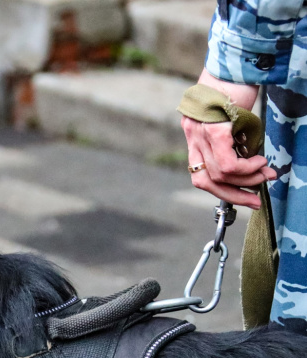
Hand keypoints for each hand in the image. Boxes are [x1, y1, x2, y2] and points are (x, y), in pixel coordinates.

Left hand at [182, 70, 275, 208]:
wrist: (238, 59)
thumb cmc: (238, 85)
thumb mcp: (234, 118)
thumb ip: (235, 141)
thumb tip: (252, 166)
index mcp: (194, 133)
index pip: (200, 173)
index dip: (222, 189)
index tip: (244, 195)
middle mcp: (192, 134)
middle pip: (204, 181)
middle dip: (232, 195)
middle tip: (255, 200)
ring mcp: (199, 133)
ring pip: (217, 174)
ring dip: (244, 180)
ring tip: (264, 174)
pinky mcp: (213, 129)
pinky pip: (226, 162)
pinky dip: (244, 169)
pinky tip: (259, 163)